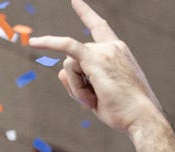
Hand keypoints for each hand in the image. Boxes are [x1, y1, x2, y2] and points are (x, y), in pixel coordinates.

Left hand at [27, 0, 162, 134]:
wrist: (141, 117)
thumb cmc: (123, 109)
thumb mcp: (99, 92)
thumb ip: (79, 79)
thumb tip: (61, 70)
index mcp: (117, 51)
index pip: (99, 27)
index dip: (86, 14)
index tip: (74, 1)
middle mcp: (112, 46)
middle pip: (73, 59)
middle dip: (76, 83)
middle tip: (96, 100)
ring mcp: (104, 51)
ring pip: (69, 66)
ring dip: (76, 88)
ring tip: (96, 98)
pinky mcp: (95, 59)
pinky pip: (67, 47)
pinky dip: (49, 43)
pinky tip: (33, 42)